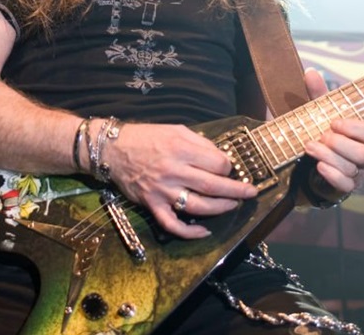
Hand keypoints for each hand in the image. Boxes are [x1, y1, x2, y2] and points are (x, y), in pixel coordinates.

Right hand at [102, 122, 257, 238]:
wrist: (113, 149)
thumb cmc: (147, 137)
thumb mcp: (176, 130)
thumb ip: (200, 143)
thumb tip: (222, 158)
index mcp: (181, 149)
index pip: (217, 163)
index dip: (229, 166)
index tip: (230, 167)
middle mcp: (173, 171)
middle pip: (213, 186)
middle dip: (236, 191)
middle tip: (251, 192)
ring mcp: (162, 191)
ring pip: (197, 206)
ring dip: (220, 208)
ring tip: (233, 205)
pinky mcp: (152, 205)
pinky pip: (172, 225)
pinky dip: (190, 232)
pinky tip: (204, 231)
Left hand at [302, 68, 363, 194]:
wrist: (308, 161)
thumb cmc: (321, 133)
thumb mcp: (319, 113)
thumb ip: (317, 94)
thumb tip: (311, 72)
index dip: (354, 128)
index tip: (334, 122)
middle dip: (339, 144)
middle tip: (321, 136)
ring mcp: (357, 173)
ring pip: (352, 168)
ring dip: (329, 156)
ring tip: (309, 146)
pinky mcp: (346, 187)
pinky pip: (346, 185)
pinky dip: (332, 175)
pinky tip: (319, 165)